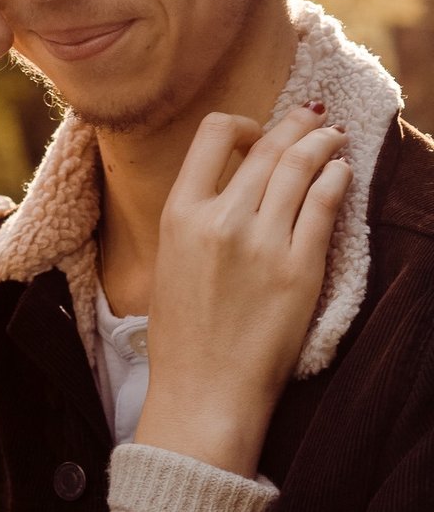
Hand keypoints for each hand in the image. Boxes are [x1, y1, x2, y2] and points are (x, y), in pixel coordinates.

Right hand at [135, 105, 350, 476]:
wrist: (204, 394)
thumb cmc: (182, 338)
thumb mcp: (170, 262)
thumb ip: (196, 217)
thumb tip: (232, 184)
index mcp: (180, 213)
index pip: (212, 134)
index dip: (242, 124)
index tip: (258, 132)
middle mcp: (222, 218)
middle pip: (266, 148)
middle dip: (295, 126)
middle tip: (312, 117)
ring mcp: (264, 242)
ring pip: (299, 167)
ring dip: (321, 145)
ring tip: (334, 138)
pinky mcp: (301, 268)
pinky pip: (324, 205)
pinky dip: (336, 180)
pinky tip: (342, 173)